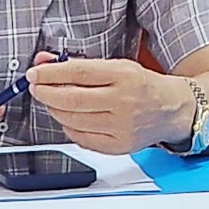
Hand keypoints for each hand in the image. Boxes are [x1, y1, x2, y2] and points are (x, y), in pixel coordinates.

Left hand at [23, 52, 198, 154]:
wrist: (174, 109)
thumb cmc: (144, 85)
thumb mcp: (119, 66)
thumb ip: (83, 65)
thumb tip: (46, 62)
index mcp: (126, 76)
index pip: (79, 72)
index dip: (51, 73)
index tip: (35, 73)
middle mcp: (124, 101)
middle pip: (71, 99)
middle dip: (46, 93)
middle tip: (36, 88)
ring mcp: (121, 126)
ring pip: (72, 120)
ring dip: (55, 109)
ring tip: (54, 101)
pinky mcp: (117, 145)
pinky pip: (80, 138)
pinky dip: (68, 127)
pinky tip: (70, 117)